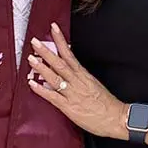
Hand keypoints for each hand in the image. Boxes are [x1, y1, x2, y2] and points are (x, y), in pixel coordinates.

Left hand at [27, 24, 126, 138]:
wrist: (116, 118)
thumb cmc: (107, 104)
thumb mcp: (94, 85)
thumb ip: (80, 78)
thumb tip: (68, 72)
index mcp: (84, 75)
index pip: (69, 54)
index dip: (60, 41)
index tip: (53, 29)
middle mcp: (77, 81)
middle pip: (60, 63)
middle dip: (46, 51)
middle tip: (35, 42)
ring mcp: (72, 93)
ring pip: (54, 77)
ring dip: (41, 67)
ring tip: (31, 59)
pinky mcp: (69, 107)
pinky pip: (53, 97)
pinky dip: (41, 90)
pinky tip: (32, 84)